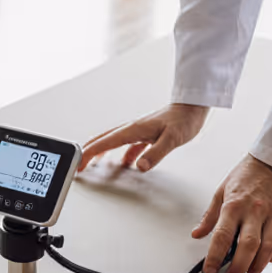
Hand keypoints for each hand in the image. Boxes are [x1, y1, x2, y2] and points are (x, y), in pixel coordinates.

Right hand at [78, 104, 210, 172]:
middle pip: (103, 140)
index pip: (104, 143)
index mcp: (133, 130)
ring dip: (101, 152)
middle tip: (78, 164)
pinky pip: (128, 145)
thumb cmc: (184, 119)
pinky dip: (122, 155)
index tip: (79, 163)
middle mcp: (132, 129)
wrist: (193, 106)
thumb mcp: (172, 139)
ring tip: (94, 164)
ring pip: (113, 142)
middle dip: (88, 152)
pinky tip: (126, 163)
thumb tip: (139, 166)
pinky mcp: (147, 134)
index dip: (89, 153)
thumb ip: (155, 154)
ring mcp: (138, 131)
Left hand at [195, 155, 271, 272]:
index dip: (215, 256)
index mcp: (234, 205)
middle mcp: (254, 211)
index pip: (222, 235)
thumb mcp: (221, 190)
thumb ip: (210, 215)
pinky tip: (269, 261)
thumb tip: (197, 234)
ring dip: (259, 265)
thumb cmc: (246, 174)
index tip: (209, 270)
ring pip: (268, 246)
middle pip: (247, 245)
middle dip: (238, 267)